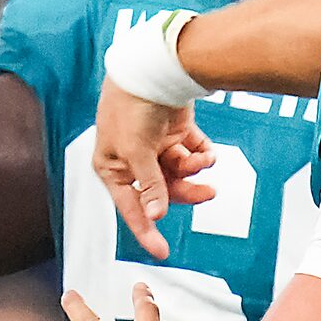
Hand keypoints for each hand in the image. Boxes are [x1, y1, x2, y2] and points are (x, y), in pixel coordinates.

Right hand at [93, 81, 218, 258]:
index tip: (161, 252)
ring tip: (204, 163)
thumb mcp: (137, 151)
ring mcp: (155, 146)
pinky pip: (192, 154)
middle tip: (207, 193)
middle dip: (185, 192)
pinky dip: (201, 155)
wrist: (153, 68)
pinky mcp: (175, 133)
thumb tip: (156, 215)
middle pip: (162, 191)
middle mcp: (133, 159)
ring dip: (194, 171)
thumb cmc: (131, 107)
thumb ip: (149, 185)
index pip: (130, 206)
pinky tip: (207, 152)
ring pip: (179, 173)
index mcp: (113, 166)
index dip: (146, 230)